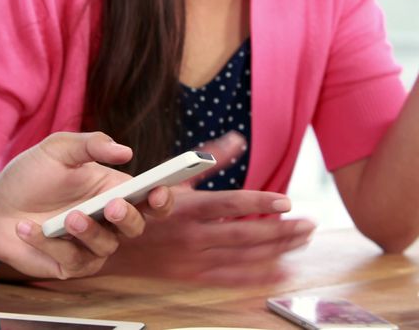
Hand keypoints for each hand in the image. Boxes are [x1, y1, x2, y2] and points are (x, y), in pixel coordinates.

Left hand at [0, 132, 173, 279]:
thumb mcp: (57, 149)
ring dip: (88, 232)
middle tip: (113, 206)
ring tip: (67, 217)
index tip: (159, 191)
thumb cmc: (29, 176)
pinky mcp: (69, 265)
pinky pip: (71, 260)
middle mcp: (107, 221)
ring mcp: (90, 245)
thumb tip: (125, 151)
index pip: (150, 200)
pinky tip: (27, 228)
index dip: (162, 198)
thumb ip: (90, 145)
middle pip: (136, 226)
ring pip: (106, 246)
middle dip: (129, 217)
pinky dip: (48, 243)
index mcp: (113, 190)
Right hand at [88, 132, 313, 284]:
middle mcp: (190, 234)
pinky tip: (281, 270)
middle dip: (281, 231)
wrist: (109, 244)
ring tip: (301, 241)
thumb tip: (237, 139)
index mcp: (185, 206)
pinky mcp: (190, 276)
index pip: (229, 204)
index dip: (259, 203)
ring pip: (243, 257)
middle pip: (244, 235)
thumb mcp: (172, 178)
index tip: (287, 201)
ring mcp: (191, 258)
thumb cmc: (142, 205)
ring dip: (277, 251)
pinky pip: (231, 278)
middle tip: (308, 224)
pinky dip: (258, 276)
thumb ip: (208, 158)